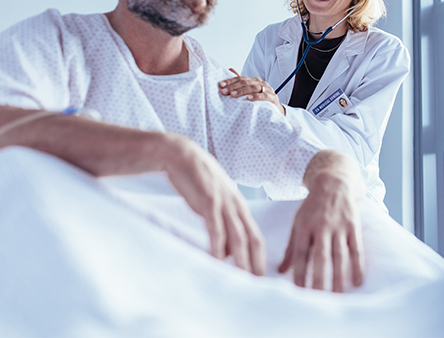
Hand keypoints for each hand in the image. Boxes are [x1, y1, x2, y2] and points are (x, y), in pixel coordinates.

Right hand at [163, 134, 265, 275]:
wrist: (182, 156)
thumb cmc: (198, 181)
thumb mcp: (216, 202)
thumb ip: (224, 222)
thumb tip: (228, 249)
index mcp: (240, 207)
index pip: (257, 237)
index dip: (261, 258)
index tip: (262, 278)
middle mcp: (237, 207)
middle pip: (253, 240)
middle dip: (257, 264)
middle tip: (258, 286)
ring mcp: (224, 204)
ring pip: (238, 238)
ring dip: (241, 261)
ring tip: (242, 280)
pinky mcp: (209, 202)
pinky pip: (216, 229)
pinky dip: (218, 247)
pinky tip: (217, 261)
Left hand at [219, 69, 284, 114]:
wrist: (275, 109)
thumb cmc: (260, 99)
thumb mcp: (249, 91)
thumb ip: (241, 81)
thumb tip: (230, 69)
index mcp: (254, 80)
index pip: (240, 78)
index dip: (230, 81)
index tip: (220, 85)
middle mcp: (261, 83)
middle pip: (246, 82)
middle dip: (233, 87)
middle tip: (224, 92)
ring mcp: (268, 90)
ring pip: (254, 88)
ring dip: (242, 91)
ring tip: (233, 95)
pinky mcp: (273, 98)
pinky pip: (264, 96)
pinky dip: (256, 97)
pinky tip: (248, 99)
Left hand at [278, 151, 363, 291]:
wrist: (333, 183)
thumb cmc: (312, 208)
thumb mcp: (297, 222)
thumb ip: (291, 247)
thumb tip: (280, 271)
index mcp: (304, 226)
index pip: (301, 253)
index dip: (300, 273)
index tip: (298, 292)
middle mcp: (322, 226)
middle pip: (321, 257)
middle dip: (319, 279)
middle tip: (318, 301)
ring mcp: (339, 226)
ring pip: (339, 256)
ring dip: (339, 278)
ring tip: (337, 297)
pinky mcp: (354, 226)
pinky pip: (356, 249)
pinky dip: (358, 266)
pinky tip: (357, 282)